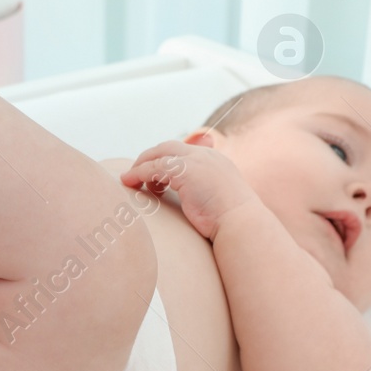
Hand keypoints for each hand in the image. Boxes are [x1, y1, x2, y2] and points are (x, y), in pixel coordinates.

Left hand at [121, 138, 258, 239]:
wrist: (241, 223)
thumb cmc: (231, 220)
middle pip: (168, 147)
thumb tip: (195, 202)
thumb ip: (205, 192)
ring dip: (141, 165)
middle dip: (150, 158)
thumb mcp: (220, 199)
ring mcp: (195, 161)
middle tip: (137, 174)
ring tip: (131, 180)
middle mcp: (205, 155)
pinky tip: (129, 182)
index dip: (166, 160)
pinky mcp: (184, 171)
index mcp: (215, 160)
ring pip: (159, 154)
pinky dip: (138, 173)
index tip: (155, 177)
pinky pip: (154, 167)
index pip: (184, 151)